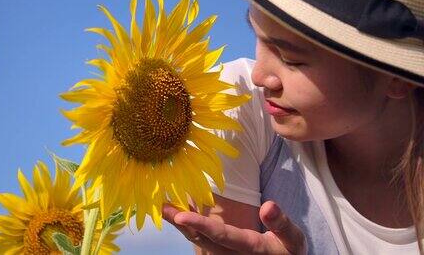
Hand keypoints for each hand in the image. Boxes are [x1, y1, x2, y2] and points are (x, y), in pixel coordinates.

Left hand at [162, 201, 306, 254]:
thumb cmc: (289, 250)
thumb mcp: (293, 239)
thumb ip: (281, 223)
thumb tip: (269, 206)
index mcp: (249, 247)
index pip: (221, 235)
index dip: (200, 225)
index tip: (180, 216)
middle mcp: (232, 253)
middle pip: (201, 238)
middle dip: (180, 223)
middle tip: (162, 205)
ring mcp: (224, 254)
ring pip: (197, 239)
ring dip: (180, 224)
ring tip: (164, 206)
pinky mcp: (221, 250)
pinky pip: (201, 238)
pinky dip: (188, 225)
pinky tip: (177, 211)